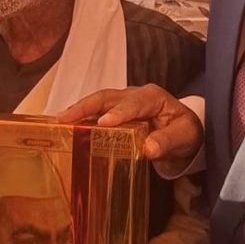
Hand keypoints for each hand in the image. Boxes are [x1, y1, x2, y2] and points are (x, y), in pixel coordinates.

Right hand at [57, 85, 202, 164]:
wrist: (183, 132)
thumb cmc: (184, 132)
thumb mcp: (184, 137)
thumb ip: (168, 141)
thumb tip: (148, 148)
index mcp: (153, 97)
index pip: (134, 103)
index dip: (119, 112)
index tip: (104, 123)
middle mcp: (134, 95)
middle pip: (107, 97)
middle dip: (86, 106)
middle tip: (66, 117)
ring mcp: (122, 102)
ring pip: (97, 102)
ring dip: (79, 110)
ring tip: (60, 121)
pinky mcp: (114, 113)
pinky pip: (95, 113)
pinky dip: (81, 119)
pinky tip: (67, 128)